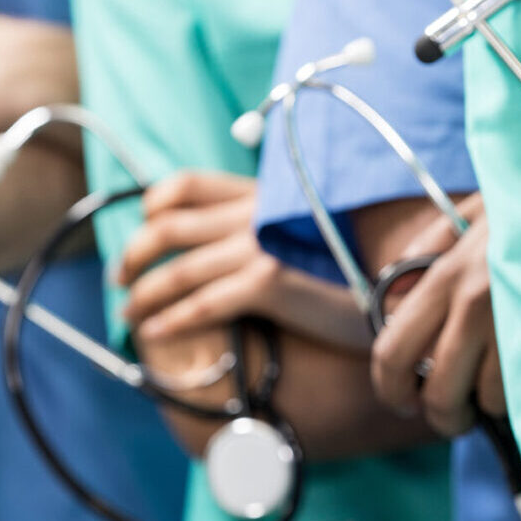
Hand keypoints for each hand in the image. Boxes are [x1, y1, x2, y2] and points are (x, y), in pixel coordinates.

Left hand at [120, 172, 370, 350]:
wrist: (397, 293)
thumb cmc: (359, 270)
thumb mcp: (311, 235)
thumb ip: (271, 228)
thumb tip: (226, 247)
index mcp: (263, 195)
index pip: (186, 185)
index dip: (153, 206)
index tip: (143, 232)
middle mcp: (256, 213)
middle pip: (166, 226)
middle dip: (133, 254)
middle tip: (122, 279)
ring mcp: (259, 245)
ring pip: (176, 270)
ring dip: (143, 295)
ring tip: (131, 316)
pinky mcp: (267, 282)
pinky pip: (200, 303)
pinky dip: (171, 321)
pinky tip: (157, 335)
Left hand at [370, 194, 503, 435]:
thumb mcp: (468, 213)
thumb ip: (423, 250)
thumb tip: (390, 297)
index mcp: (444, 274)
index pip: (392, 352)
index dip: (390, 389)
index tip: (402, 400)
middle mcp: (472, 303)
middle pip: (438, 392)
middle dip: (441, 416)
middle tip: (451, 414)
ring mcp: (515, 322)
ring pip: (484, 399)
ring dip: (484, 407)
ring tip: (491, 395)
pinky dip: (519, 397)